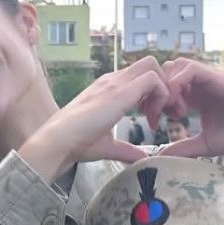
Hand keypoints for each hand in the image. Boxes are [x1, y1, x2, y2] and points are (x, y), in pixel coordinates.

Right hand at [17, 57, 167, 181]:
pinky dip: (162, 95)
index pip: (139, 77)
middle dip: (163, 85)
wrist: (59, 140)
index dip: (152, 95)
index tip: (151, 120)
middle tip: (161, 113)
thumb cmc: (77, 143)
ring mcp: (116, 82)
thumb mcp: (108, 145)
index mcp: (109, 89)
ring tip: (156, 117)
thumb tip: (142, 160)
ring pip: (152, 66)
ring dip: (163, 89)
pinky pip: (153, 79)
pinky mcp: (121, 90)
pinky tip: (153, 118)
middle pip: (149, 64)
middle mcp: (113, 80)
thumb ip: (127, 150)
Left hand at [154, 58, 223, 163]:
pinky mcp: (219, 77)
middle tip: (157, 116)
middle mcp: (201, 83)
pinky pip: (192, 69)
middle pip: (167, 72)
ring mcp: (210, 77)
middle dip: (156, 92)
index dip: (155, 101)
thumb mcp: (204, 144)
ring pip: (176, 66)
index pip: (166, 86)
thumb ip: (182, 147)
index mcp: (196, 95)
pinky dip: (179, 83)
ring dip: (167, 87)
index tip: (153, 122)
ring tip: (172, 111)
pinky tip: (181, 105)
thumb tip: (160, 156)